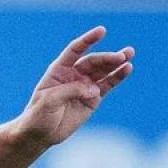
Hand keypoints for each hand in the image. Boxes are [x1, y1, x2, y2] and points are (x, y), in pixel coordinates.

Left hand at [16, 26, 134, 149]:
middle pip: (93, 61)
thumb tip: (94, 90)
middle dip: (107, 57)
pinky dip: (117, 77)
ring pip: (103, 71)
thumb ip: (70, 91)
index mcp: (59, 70)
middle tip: (121, 56)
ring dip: (116, 63)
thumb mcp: (49, 101)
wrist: (39, 135)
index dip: (88, 40)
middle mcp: (74, 75)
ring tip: (129, 55)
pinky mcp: (93, 98)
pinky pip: (107, 85)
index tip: (102, 31)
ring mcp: (84, 86)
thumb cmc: (38, 116)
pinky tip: (127, 69)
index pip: (75, 50)